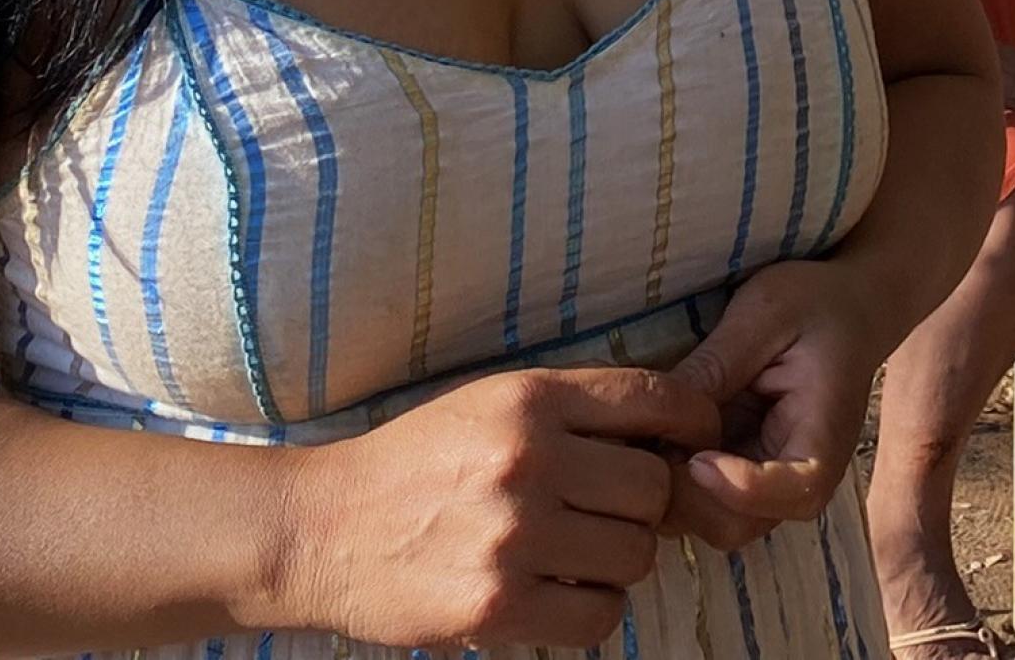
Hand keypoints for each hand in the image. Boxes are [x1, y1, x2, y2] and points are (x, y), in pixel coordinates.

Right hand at [280, 365, 709, 648]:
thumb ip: (575, 411)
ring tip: (577, 552)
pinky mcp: (496, 606)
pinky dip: (592, 609)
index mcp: (531, 400)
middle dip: (645, 504)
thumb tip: (672, 435)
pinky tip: (559, 591)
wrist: (320, 529)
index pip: (657, 398)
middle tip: (610, 512)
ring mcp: (512, 537)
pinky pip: (599, 615)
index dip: (692, 423)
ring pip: (635, 554)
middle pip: (654, 487)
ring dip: (619, 559)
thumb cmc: (416, 460)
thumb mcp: (492, 403)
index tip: (694, 441)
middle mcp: (528, 461)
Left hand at [665, 260, 899, 551]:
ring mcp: (767, 485)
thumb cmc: (813, 303)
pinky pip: (698, 501)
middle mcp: (799, 478)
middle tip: (650, 443)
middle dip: (685, 495)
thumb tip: (658, 412)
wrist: (843, 307)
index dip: (738, 487)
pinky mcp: (741, 477)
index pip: (793, 492)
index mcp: (823, 437)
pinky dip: (670, 480)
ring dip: (670, 490)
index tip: (696, 456)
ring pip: (708, 523)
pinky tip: (654, 436)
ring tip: (646, 436)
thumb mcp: (765, 314)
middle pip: (739, 525)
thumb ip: (717, 363)